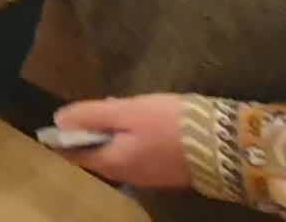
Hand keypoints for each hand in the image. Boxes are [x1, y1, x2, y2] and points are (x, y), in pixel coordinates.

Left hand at [51, 95, 192, 189]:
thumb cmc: (170, 125)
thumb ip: (91, 116)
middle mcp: (128, 176)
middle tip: (94, 109)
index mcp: (112, 163)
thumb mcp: (126, 113)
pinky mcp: (170, 171)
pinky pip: (141, 153)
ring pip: (120, 153)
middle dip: (93, 132)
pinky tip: (144, 121)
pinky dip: (134, 138)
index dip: (63, 139)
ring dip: (115, 134)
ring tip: (120, 110)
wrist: (228, 145)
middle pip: (98, 153)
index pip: (76, 155)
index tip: (58, 123)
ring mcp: (151, 176)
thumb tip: (59, 121)